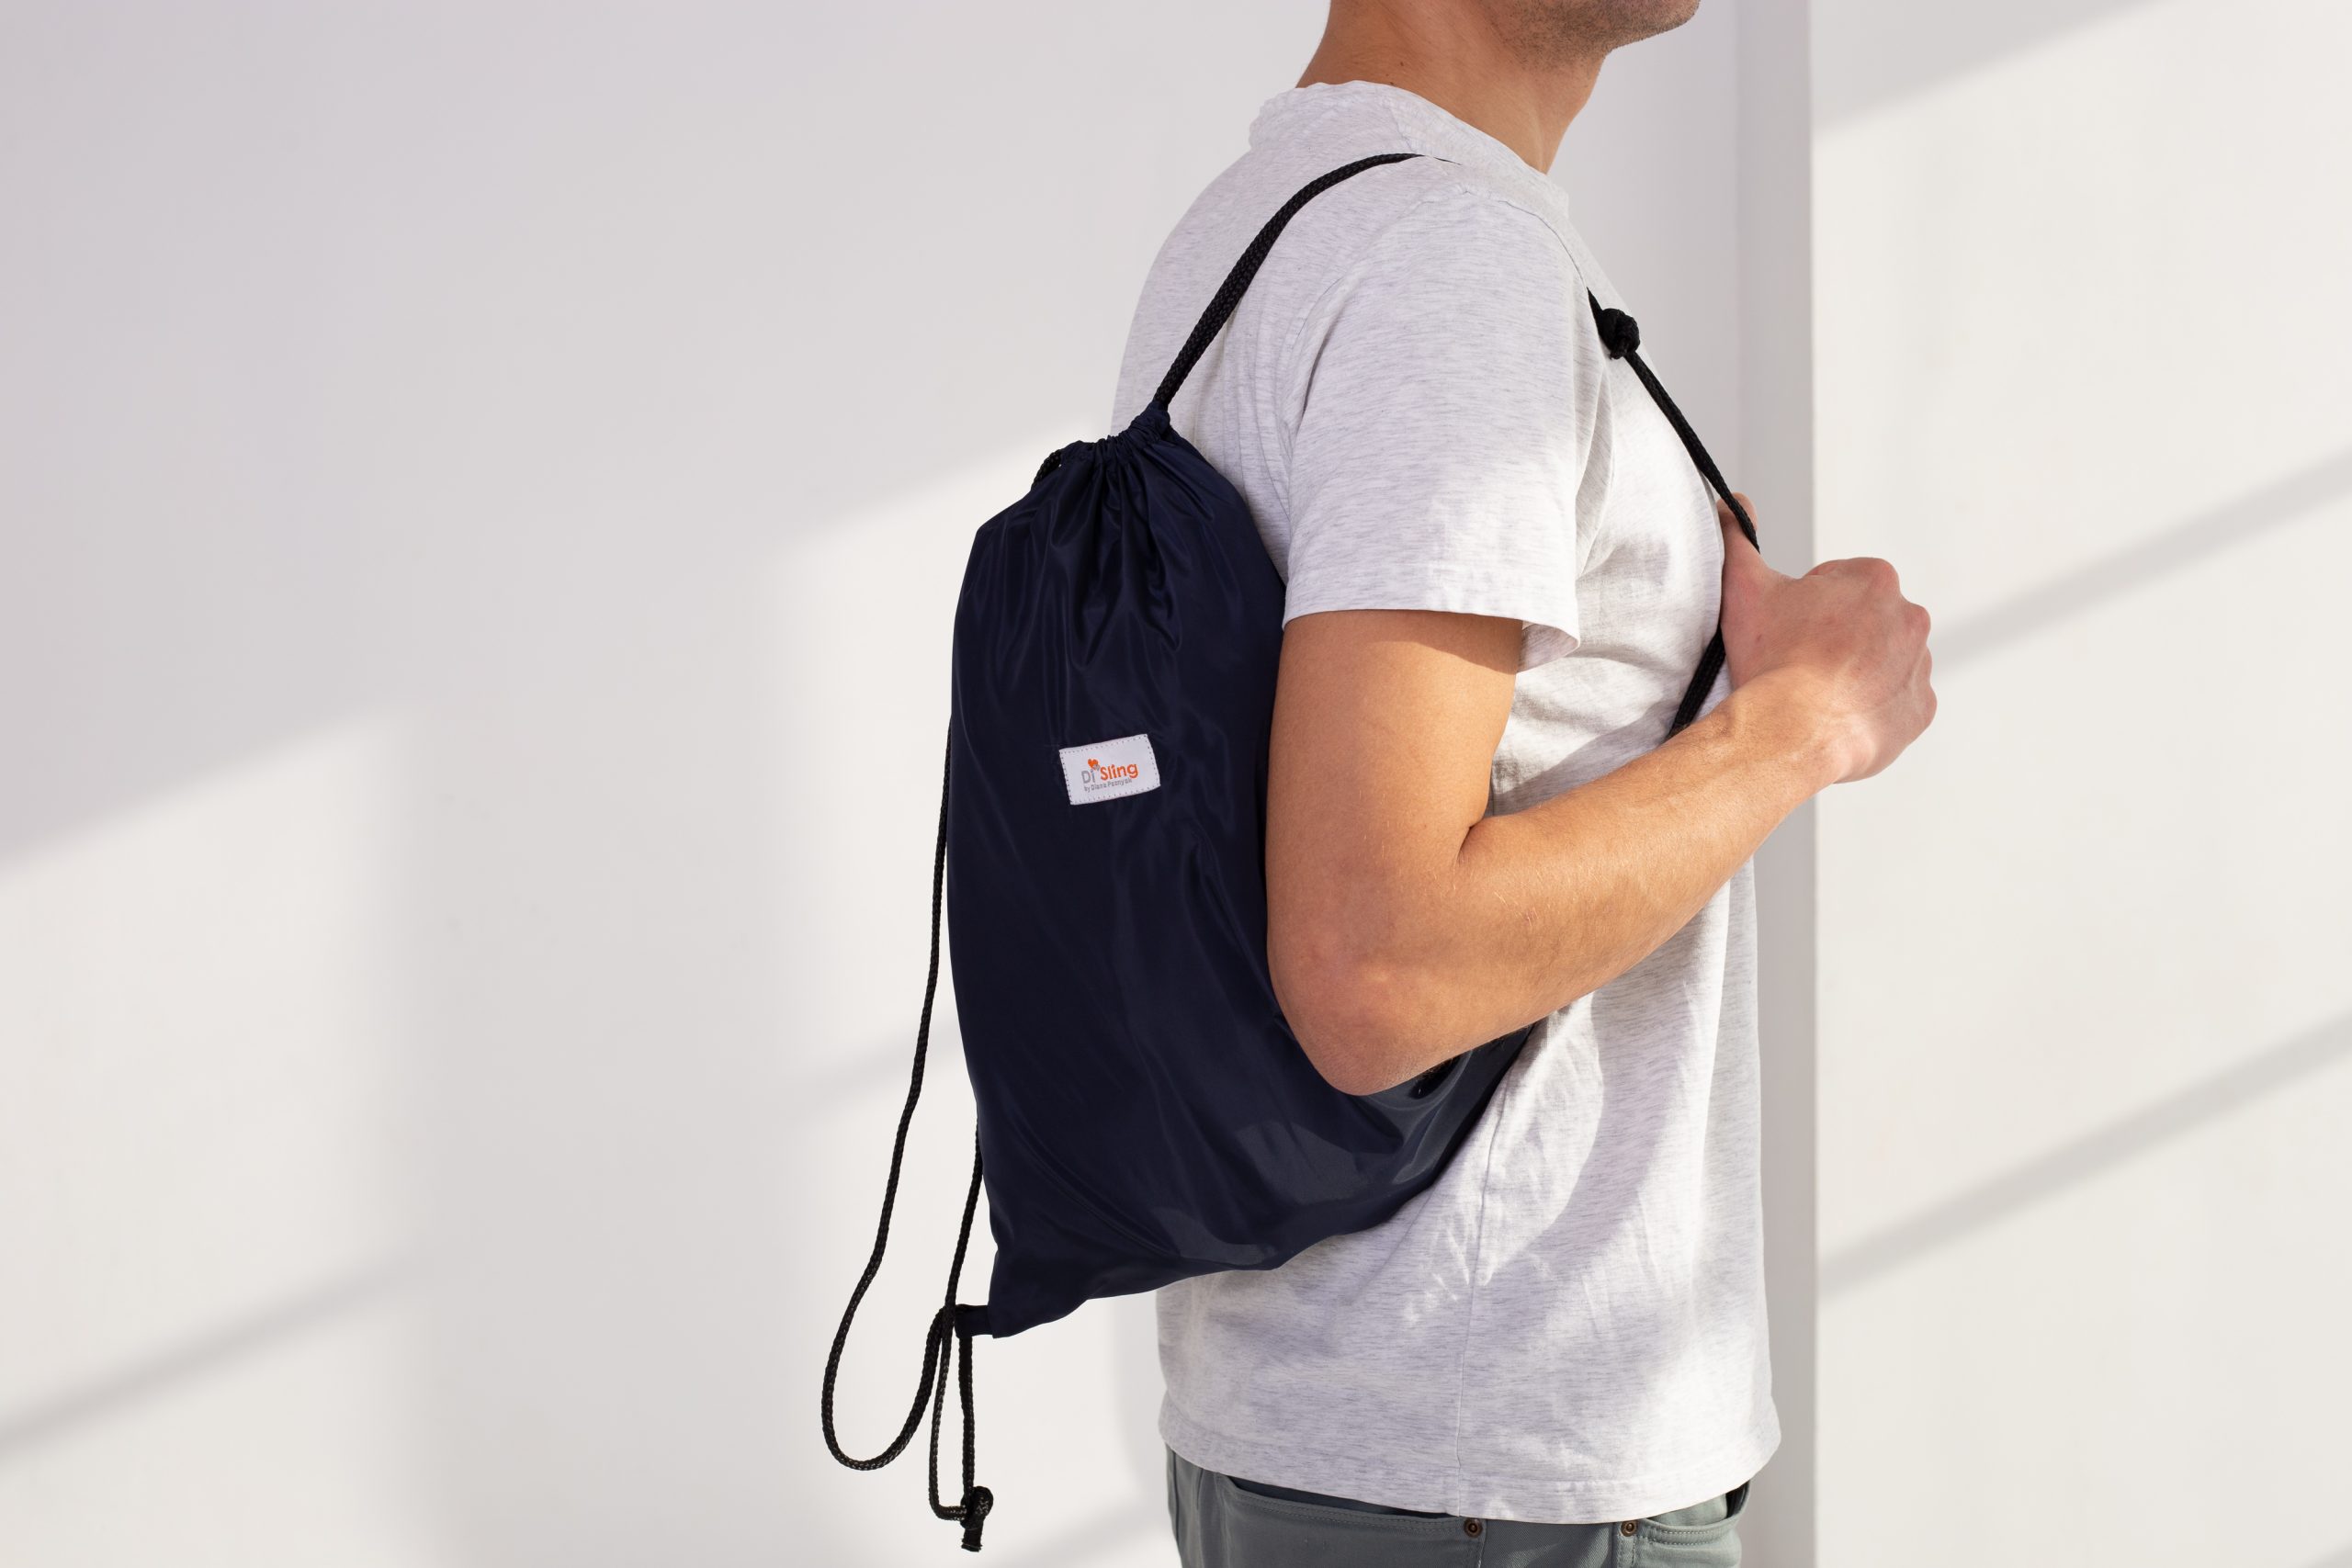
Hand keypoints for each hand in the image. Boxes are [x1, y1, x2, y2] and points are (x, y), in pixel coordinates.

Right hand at [1714, 494, 1935, 783]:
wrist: (1790, 731)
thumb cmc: (1771, 660)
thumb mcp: (1744, 587)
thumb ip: (1737, 537)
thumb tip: (1732, 503)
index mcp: (1875, 579)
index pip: (1839, 584)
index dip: (1807, 606)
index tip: (1790, 631)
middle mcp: (1910, 616)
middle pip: (1866, 622)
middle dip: (1838, 637)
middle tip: (1799, 662)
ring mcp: (1920, 665)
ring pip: (1886, 661)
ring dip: (1859, 671)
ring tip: (1819, 692)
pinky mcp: (1921, 708)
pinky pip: (1900, 703)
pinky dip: (1875, 708)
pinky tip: (1840, 714)